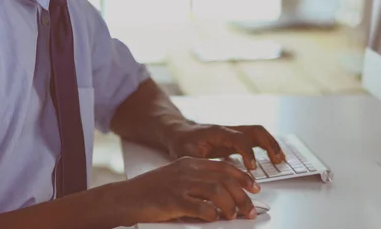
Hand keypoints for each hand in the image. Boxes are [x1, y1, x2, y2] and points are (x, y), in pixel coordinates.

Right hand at [105, 157, 261, 224]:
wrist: (126, 197)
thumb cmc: (151, 190)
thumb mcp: (177, 178)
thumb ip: (198, 181)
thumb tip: (223, 193)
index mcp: (190, 163)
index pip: (224, 167)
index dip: (242, 177)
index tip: (254, 187)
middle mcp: (187, 171)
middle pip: (224, 179)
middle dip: (242, 195)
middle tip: (250, 209)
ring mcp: (180, 185)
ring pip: (216, 191)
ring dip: (230, 205)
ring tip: (234, 215)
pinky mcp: (173, 201)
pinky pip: (199, 207)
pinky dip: (212, 214)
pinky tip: (215, 218)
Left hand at [167, 123, 284, 169]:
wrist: (179, 132)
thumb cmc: (182, 142)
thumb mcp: (187, 155)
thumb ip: (202, 165)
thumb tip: (215, 178)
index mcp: (218, 132)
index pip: (239, 139)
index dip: (247, 153)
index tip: (252, 168)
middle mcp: (229, 130)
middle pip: (255, 131)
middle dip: (269, 144)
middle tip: (277, 160)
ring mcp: (233, 133)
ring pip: (257, 133)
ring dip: (271, 144)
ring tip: (280, 159)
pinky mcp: (235, 139)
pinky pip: (254, 139)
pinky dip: (266, 146)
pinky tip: (273, 157)